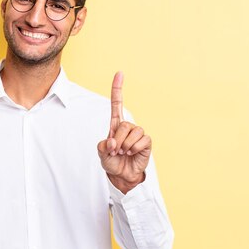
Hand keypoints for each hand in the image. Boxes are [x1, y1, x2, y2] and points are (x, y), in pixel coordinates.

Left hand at [97, 72, 150, 193]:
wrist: (122, 174)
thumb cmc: (111, 161)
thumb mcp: (101, 153)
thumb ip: (103, 146)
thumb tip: (113, 141)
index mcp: (115, 124)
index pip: (117, 104)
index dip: (117, 89)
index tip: (119, 73)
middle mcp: (127, 126)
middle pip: (123, 124)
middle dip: (117, 141)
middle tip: (116, 151)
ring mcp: (138, 133)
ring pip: (132, 132)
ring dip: (125, 146)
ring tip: (124, 153)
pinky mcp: (147, 141)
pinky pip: (141, 141)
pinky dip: (134, 149)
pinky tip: (132, 154)